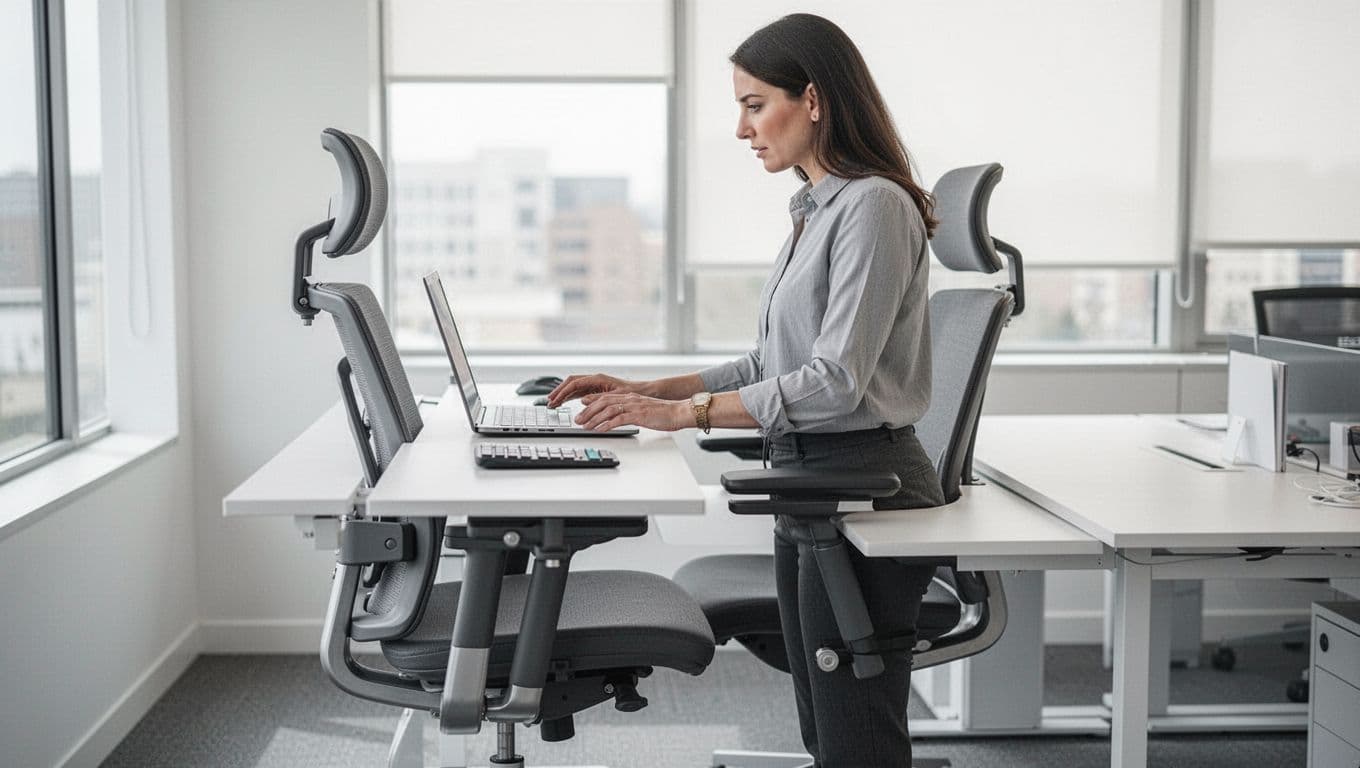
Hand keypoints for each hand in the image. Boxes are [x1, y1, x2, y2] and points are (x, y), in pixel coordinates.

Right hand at [546, 374, 645, 408]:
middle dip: (559, 392)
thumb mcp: (616, 396)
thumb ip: (599, 398)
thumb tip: (584, 400)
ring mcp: (595, 385)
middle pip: (571, 383)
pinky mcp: (596, 391)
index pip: (574, 383)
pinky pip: (579, 392)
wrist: (644, 392)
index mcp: (598, 378)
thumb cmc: (632, 392)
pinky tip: (564, 403)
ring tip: (553, 404)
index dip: (562, 391)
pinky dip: (570, 397)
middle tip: (549, 401)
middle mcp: (595, 380)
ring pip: (574, 388)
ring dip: (563, 395)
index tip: (554, 399)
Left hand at [575, 392, 691, 432]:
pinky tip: (600, 430)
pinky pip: (618, 419)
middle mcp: (630, 399)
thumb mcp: (644, 410)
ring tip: (585, 426)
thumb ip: (632, 412)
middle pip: (603, 402)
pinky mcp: (639, 415)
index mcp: (630, 397)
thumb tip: (621, 418)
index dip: (592, 400)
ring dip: (594, 418)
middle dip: (588, 411)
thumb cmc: (665, 413)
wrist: (679, 412)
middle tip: (578, 419)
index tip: (581, 405)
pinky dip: (606, 424)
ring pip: (607, 410)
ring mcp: (634, 407)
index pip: (607, 396)